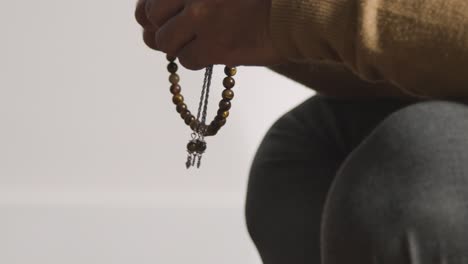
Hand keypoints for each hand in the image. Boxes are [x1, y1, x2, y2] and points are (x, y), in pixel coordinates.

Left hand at [135, 0, 288, 69]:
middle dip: (160, 31)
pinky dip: (194, 60)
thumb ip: (196, 0)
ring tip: (195, 45)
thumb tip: (164, 13)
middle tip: (174, 37)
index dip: (147, 13)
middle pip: (151, 19)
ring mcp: (201, 19)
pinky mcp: (214, 46)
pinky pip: (186, 60)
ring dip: (177, 47)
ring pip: (165, 42)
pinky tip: (210, 54)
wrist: (295, 13)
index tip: (154, 21)